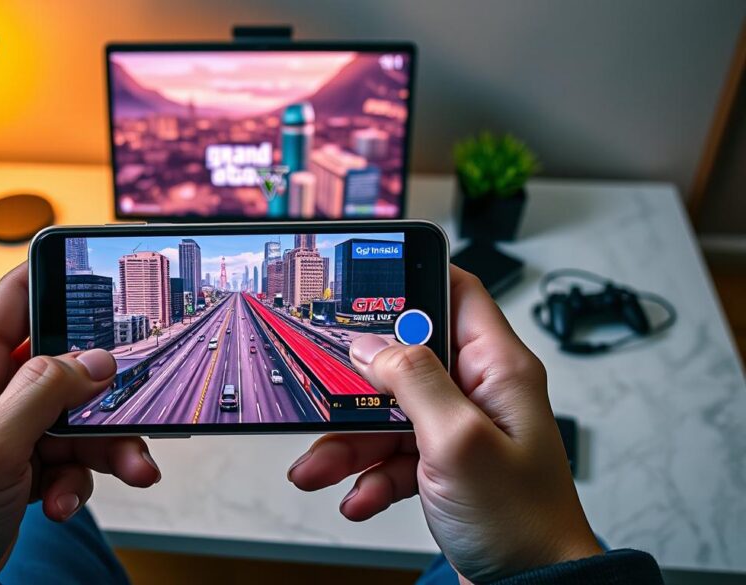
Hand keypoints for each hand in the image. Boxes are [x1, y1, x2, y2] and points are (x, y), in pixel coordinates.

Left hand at [0, 265, 160, 573]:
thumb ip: (42, 393)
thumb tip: (93, 359)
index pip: (16, 298)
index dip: (59, 280)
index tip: (107, 284)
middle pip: (65, 364)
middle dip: (104, 392)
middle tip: (130, 408)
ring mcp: (12, 425)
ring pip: (80, 413)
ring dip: (107, 445)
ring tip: (128, 468)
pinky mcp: (28, 459)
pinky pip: (76, 453)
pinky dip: (83, 478)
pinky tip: (66, 502)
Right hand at [287, 267, 601, 581]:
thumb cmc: (522, 523)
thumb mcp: (459, 441)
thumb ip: (414, 382)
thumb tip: (372, 343)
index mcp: (497, 369)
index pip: (457, 293)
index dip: (413, 279)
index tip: (364, 282)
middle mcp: (477, 393)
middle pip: (404, 360)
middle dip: (357, 384)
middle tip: (325, 390)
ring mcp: (456, 431)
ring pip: (387, 414)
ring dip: (348, 442)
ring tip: (319, 466)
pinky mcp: (440, 466)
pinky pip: (390, 456)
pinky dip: (367, 476)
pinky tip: (358, 496)